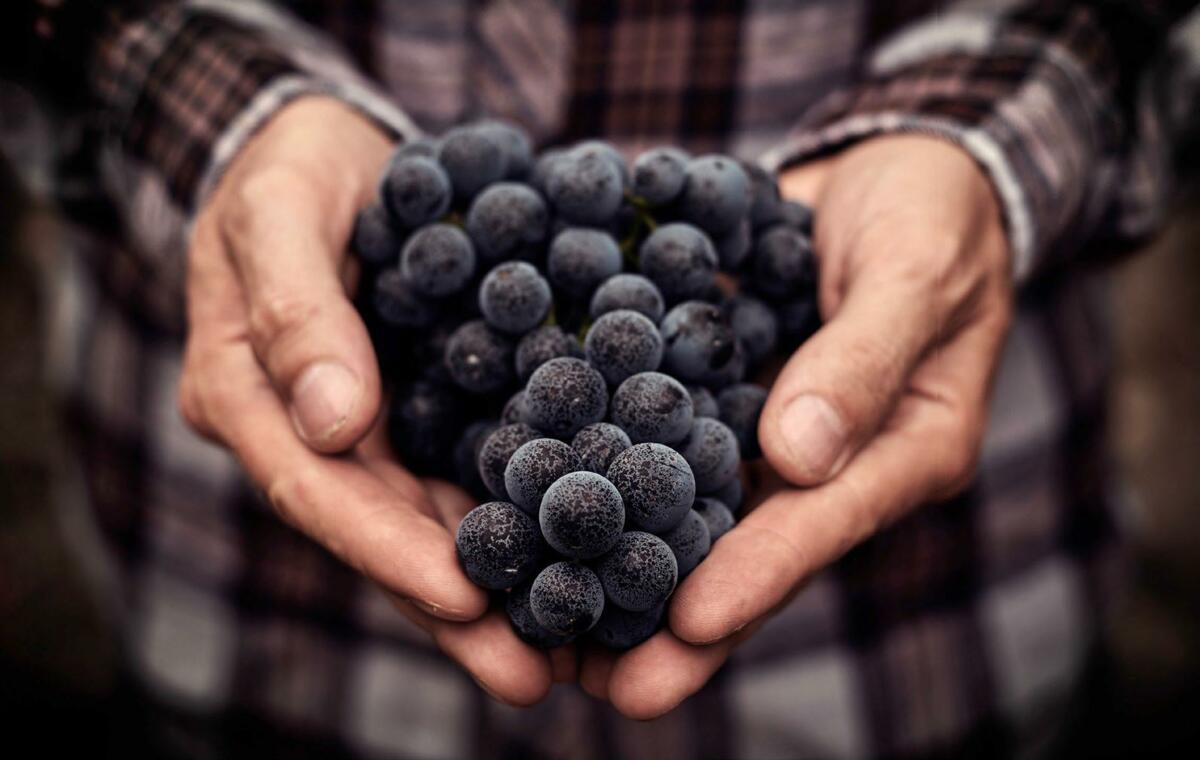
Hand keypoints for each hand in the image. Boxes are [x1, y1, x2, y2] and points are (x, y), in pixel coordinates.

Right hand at [179, 97, 555, 704]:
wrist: (328, 150)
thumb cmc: (292, 170)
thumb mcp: (280, 212)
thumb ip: (296, 310)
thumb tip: (334, 423)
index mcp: (247, 396)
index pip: (316, 490)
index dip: (386, 548)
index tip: (463, 595)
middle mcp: (303, 433)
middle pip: (377, 532)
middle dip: (451, 604)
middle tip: (529, 671)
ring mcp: (364, 432)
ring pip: (424, 522)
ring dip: (489, 587)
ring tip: (563, 649)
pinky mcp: (419, 414)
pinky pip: (462, 477)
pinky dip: (510, 520)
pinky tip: (567, 560)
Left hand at [579, 135, 1013, 717]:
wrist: (895, 170)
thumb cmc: (931, 214)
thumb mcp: (914, 268)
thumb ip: (862, 357)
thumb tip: (798, 455)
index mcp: (904, 450)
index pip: (824, 525)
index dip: (758, 576)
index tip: (689, 623)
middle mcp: (831, 462)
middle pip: (751, 551)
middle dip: (681, 621)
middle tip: (609, 687)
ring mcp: (770, 433)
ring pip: (698, 512)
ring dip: (631, 565)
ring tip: (555, 624)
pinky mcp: (720, 393)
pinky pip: (665, 439)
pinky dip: (612, 473)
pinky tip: (542, 500)